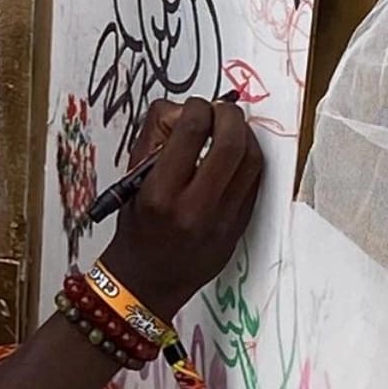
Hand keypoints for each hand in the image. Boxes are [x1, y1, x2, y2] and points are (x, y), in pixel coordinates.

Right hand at [101, 97, 262, 320]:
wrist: (148, 281)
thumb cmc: (135, 226)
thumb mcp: (131, 180)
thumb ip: (154, 139)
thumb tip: (184, 111)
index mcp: (160, 192)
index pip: (190, 132)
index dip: (197, 108)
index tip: (194, 107)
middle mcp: (194, 206)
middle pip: (230, 143)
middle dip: (229, 115)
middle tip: (221, 110)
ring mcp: (223, 219)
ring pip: (252, 160)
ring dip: (245, 134)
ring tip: (231, 129)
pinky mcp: (240, 226)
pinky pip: (255, 181)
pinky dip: (249, 158)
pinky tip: (237, 154)